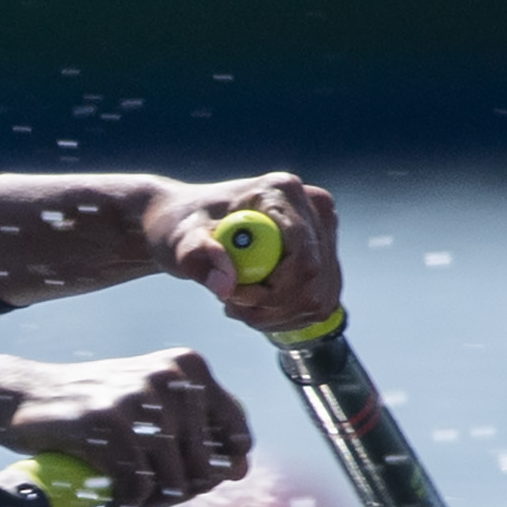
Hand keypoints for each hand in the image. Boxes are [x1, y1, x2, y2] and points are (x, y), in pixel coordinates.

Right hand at [0, 336, 248, 506]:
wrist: (24, 398)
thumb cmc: (95, 410)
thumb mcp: (152, 404)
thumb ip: (197, 429)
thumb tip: (239, 471)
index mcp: (189, 367)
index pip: (237, 436)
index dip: (218, 471)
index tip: (187, 481)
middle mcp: (171, 376)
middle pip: (207, 466)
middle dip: (180, 494)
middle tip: (147, 497)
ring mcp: (141, 397)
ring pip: (175, 481)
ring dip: (152, 505)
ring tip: (127, 500)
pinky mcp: (110, 422)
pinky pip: (139, 486)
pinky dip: (128, 504)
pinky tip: (111, 501)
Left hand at [148, 172, 343, 332]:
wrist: (189, 226)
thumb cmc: (183, 227)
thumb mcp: (180, 240)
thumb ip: (200, 258)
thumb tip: (226, 286)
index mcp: (283, 191)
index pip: (304, 253)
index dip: (276, 288)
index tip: (234, 296)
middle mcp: (313, 207)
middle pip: (314, 279)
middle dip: (272, 305)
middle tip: (231, 302)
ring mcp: (324, 233)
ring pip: (317, 298)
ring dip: (275, 314)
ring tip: (236, 300)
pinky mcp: (326, 259)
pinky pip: (317, 305)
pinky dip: (283, 316)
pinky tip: (255, 303)